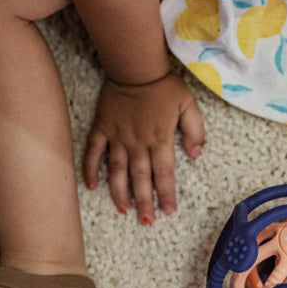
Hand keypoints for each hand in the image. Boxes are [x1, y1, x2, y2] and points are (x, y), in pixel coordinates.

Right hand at [82, 72, 205, 222]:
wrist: (134, 67)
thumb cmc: (164, 87)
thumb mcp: (189, 104)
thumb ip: (195, 130)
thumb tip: (196, 155)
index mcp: (160, 138)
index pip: (164, 172)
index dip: (165, 193)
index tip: (167, 211)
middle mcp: (137, 142)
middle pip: (140, 177)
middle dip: (143, 200)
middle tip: (146, 221)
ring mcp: (117, 136)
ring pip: (117, 170)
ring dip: (119, 192)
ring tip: (123, 210)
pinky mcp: (102, 128)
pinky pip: (94, 151)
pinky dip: (91, 169)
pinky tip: (90, 186)